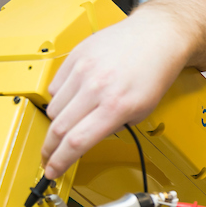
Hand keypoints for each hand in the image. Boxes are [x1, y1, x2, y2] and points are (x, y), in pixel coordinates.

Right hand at [42, 12, 188, 178]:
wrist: (157, 35)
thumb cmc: (154, 72)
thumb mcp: (142, 111)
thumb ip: (113, 126)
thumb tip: (89, 138)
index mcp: (115, 106)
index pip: (77, 143)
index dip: (60, 162)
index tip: (52, 171)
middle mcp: (96, 88)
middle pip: (59, 128)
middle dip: (50, 149)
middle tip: (48, 157)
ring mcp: (83, 70)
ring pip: (54, 107)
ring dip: (56, 122)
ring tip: (66, 125)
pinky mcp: (75, 56)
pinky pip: (55, 85)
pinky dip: (59, 98)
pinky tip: (72, 99)